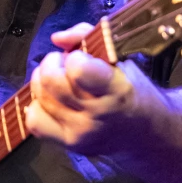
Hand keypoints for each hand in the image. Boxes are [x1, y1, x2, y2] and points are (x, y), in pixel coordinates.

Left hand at [24, 23, 159, 155]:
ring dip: (43, 82)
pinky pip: (35, 122)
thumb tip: (57, 38)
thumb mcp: (122, 60)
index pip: (78, 70)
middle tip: (65, 65)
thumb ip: (88, 38)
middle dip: (52, 63)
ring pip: (39, 98)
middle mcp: (96, 114)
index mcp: (116, 90)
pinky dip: (38, 106)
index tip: (83, 58)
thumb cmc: (134, 92)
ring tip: (59, 81)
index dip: (75, 57)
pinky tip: (52, 101)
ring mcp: (80, 132)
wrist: (146, 135)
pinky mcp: (67, 144)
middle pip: (50, 81)